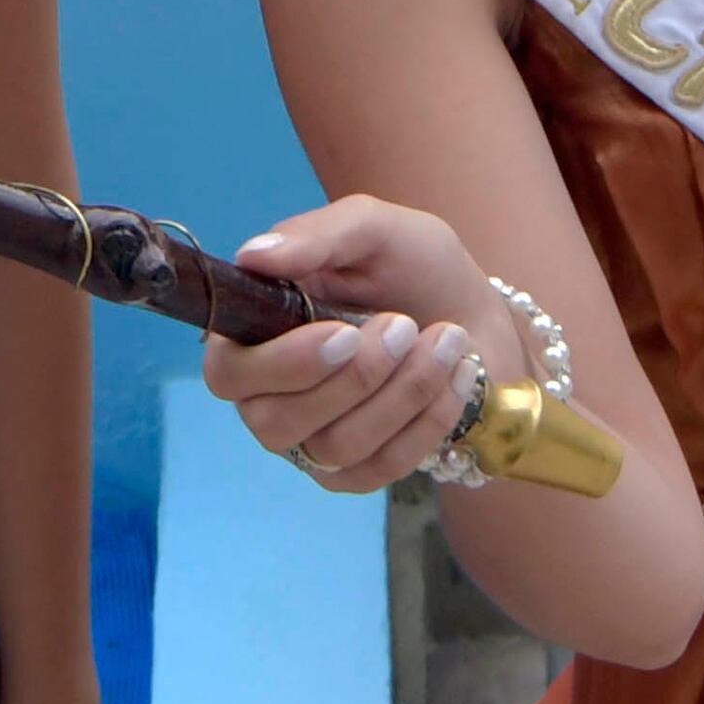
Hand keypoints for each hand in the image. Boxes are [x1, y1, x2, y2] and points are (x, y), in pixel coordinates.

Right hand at [202, 195, 497, 497]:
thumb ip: (315, 236)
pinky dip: (427, 421)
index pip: (228, 373)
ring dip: (402, 392)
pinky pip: (380, 468)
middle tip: (405, 324)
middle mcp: (266, 396)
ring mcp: (309, 441)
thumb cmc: (412, 267)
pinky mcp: (356, 472)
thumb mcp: (372, 230)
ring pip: (335, 446)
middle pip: (276, 421)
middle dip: (355, 378)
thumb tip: (252, 255)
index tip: (343, 333)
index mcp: (251, 336)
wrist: (475, 313)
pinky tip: (456, 375)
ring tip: (446, 339)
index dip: (281, 364)